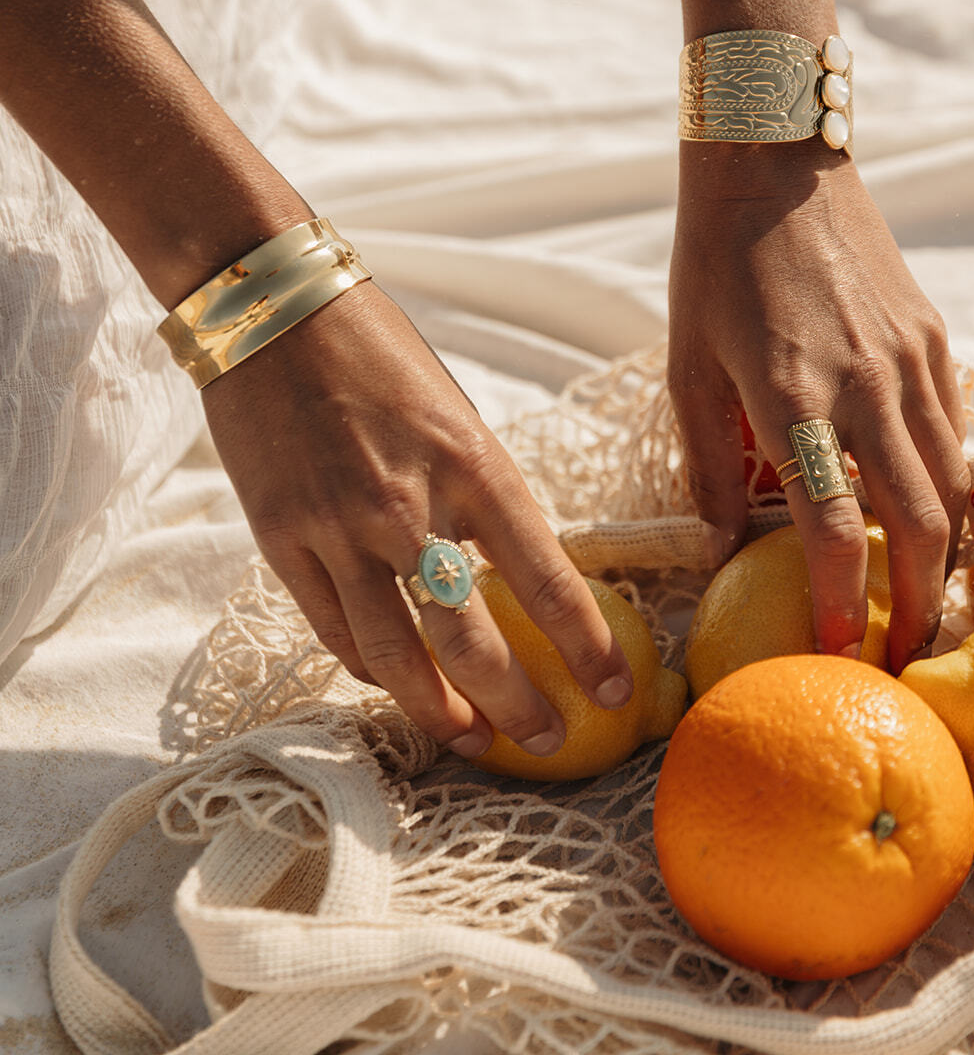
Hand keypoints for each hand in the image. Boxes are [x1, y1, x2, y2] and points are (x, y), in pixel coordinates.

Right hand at [200, 281, 632, 755]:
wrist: (274, 311)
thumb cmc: (381, 354)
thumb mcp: (455, 417)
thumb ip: (480, 496)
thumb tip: (511, 575)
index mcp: (471, 463)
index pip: (545, 578)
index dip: (586, 646)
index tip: (617, 690)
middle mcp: (408, 507)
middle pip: (468, 641)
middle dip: (515, 706)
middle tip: (545, 743)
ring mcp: (337, 530)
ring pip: (391, 656)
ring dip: (436, 712)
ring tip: (470, 741)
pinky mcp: (280, 540)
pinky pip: (331, 629)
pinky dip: (367, 667)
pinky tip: (393, 684)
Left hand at [667, 139, 969, 674]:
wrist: (773, 162)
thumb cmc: (714, 264)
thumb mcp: (686, 364)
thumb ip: (707, 463)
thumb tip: (718, 547)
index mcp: (791, 393)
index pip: (833, 524)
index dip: (841, 600)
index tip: (839, 651)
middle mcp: (865, 381)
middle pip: (920, 518)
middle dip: (915, 598)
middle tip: (900, 650)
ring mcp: (909, 356)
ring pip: (951, 479)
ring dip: (940, 550)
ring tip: (917, 595)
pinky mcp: (931, 334)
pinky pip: (951, 427)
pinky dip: (946, 480)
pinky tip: (924, 507)